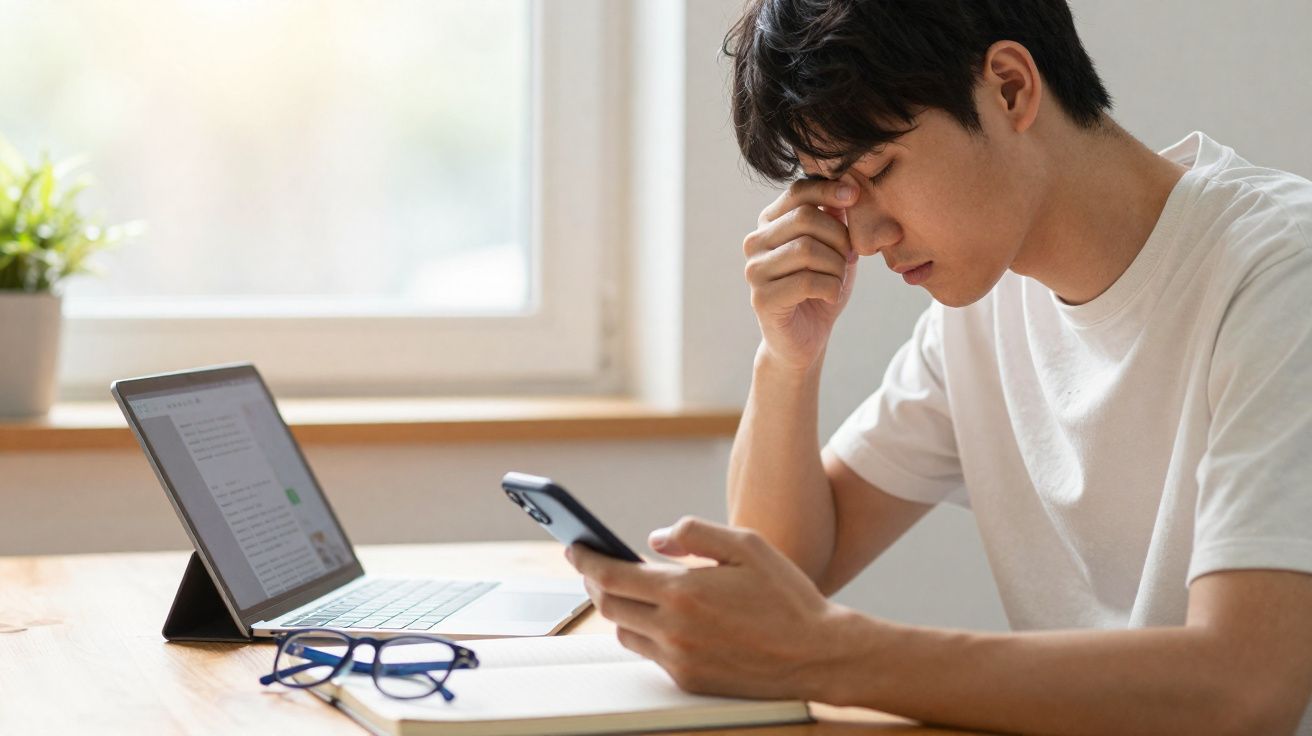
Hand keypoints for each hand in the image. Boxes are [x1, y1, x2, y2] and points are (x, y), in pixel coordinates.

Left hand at [565, 516, 853, 700]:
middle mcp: (674, 630)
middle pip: (609, 606)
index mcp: (684, 591)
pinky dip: (646, 633)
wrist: (818, 654)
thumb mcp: (746, 545)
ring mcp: (680, 659)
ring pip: (625, 633)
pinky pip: (651, 654)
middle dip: (595, 583)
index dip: (585, 559)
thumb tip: (655, 539)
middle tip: (594, 566)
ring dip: (619, 610)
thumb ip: (695, 533)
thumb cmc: (786, 596)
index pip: (611, 575)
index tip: (574, 546)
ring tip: (629, 590)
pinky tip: (660, 617)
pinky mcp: (689, 679)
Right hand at [743, 176, 859, 372]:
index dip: (828, 190)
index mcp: (770, 223)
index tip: (855, 197)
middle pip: (805, 218)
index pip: (797, 192)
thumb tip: (849, 188)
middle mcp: (755, 242)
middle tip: (850, 257)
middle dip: (839, 237)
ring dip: (836, 266)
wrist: (806, 338)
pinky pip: (807, 281)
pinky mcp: (762, 298)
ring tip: (839, 280)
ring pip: (808, 250)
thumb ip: (837, 219)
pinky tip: (831, 296)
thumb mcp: (835, 248)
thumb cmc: (821, 288)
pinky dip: (831, 288)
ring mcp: (754, 270)